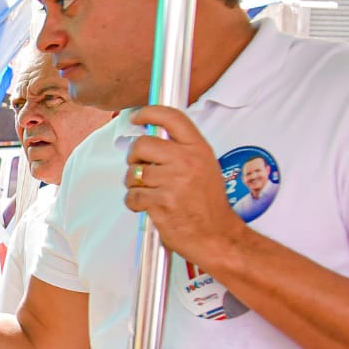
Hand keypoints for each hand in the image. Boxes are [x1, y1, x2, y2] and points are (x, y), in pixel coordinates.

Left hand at [124, 106, 247, 265]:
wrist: (217, 235)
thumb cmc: (208, 204)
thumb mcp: (205, 167)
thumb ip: (181, 150)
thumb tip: (153, 137)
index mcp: (198, 149)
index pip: (171, 118)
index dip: (149, 113)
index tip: (137, 117)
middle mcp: (186, 162)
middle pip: (142, 144)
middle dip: (134, 156)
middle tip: (140, 166)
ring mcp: (173, 182)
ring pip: (133, 172)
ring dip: (135, 183)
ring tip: (151, 192)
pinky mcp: (160, 202)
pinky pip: (132, 195)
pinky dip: (135, 202)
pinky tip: (149, 206)